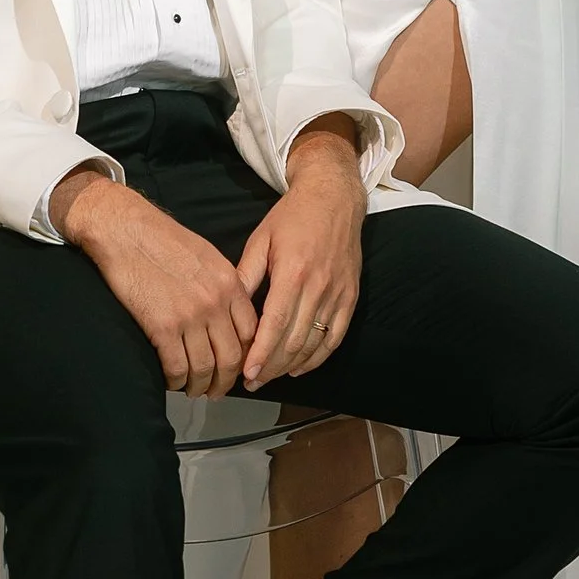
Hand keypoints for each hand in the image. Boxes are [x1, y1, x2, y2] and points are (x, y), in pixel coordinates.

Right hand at [53, 168, 262, 395]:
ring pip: (205, 367)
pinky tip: (172, 382)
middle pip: (232, 357)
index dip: (246, 358)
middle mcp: (215, 302)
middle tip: (217, 391)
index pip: (251, 333)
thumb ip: (224, 286)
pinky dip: (176, 380)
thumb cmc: (162, 239)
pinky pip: (177, 367)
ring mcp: (189, 316)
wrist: (126, 230)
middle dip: (226, 382)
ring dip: (200, 386)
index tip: (238, 368)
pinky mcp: (162, 327)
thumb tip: (229, 315)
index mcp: (230, 283)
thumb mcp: (208, 256)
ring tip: (194, 390)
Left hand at [236, 120, 365, 388]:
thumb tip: (227, 309)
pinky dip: (318, 357)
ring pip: (314, 343)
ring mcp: (338, 294)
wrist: (334, 198)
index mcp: (293, 273)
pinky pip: (336, 336)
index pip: (275, 325)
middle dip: (271, 366)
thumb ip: (246, 276)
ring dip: (291, 365)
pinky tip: (300, 367)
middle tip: (251, 381)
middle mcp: (318, 287)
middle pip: (294, 341)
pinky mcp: (351, 297)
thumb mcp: (260, 240)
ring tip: (269, 376)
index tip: (247, 373)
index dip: (261, 353)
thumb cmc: (291, 218)